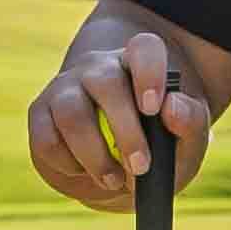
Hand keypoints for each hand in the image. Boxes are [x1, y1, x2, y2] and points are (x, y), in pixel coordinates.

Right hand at [29, 9, 217, 211]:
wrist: (122, 167)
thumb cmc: (160, 146)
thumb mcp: (188, 141)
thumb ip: (190, 122)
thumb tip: (170, 108)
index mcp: (140, 65)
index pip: (145, 49)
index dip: (148, 74)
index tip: (153, 108)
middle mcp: (100, 69)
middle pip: (106, 84)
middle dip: (125, 131)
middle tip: (141, 167)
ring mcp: (66, 88)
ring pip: (71, 112)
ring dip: (93, 154)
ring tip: (114, 180)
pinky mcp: (40, 115)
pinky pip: (46, 139)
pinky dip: (67, 165)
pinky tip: (85, 173)